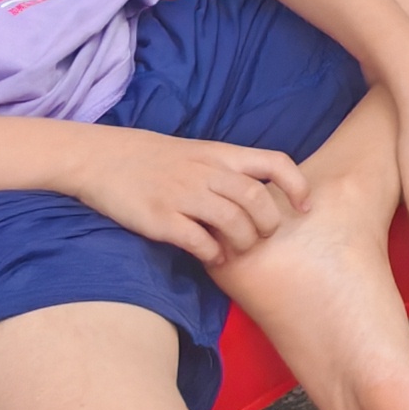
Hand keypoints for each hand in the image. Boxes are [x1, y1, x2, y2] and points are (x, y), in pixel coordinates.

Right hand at [69, 125, 311, 263]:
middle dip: (269, 223)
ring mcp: (183, 195)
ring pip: (233, 221)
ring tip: (239, 249)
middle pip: (258, 198)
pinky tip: (212, 257)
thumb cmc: (155, 158)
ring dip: (244, 241)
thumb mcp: (199, 152)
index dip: (297, 185)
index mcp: (220, 154)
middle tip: (263, 237)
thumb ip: (228, 170)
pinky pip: (197, 240)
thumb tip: (261, 197)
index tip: (305, 207)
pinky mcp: (160, 218)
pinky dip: (212, 253)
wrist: (103, 158)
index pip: (274, 163)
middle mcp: (206, 172)